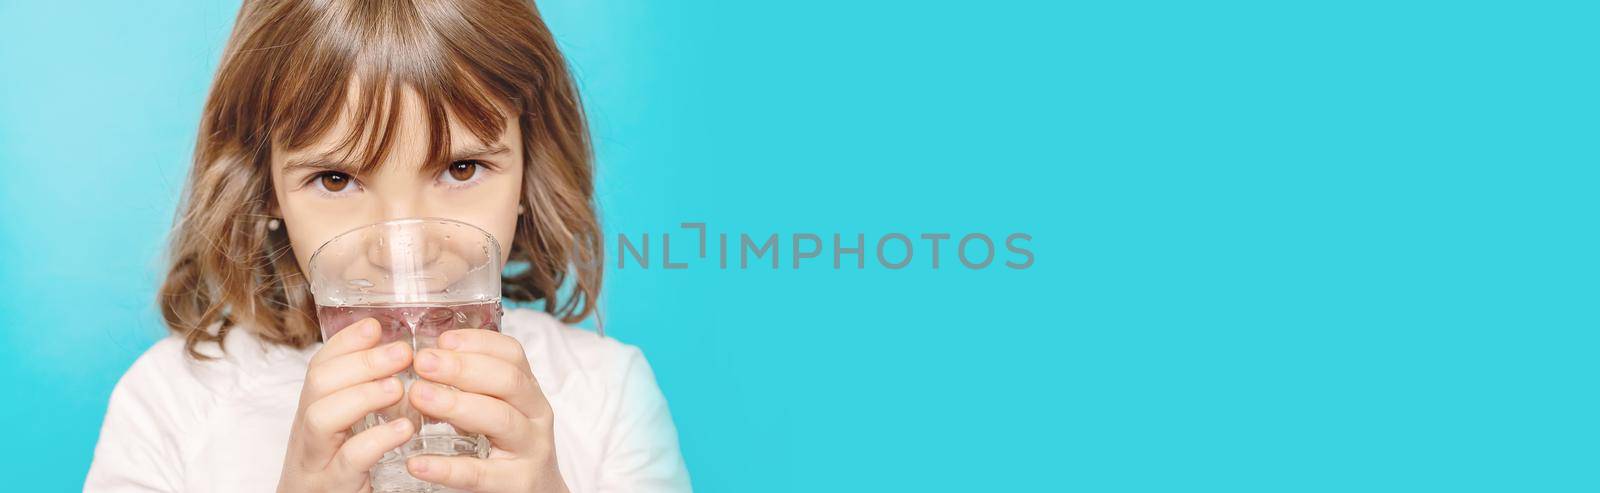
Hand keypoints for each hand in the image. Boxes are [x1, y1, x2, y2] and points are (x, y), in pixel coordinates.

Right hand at [278, 318, 415, 491]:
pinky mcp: (334, 488)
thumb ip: (369, 401)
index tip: (375, 325)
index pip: (321, 367)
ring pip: (320, 418)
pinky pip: (349, 461)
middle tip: (402, 352)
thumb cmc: (341, 476)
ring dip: (362, 395)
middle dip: (360, 362)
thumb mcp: (350, 434)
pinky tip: (404, 429)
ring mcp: (317, 462)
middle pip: (318, 385)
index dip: (346, 342)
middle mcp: (309, 435)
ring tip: (398, 387)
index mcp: (315, 414)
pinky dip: (377, 440)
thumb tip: (403, 362)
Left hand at [405, 329, 567, 492]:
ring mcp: (531, 450)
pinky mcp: (518, 483)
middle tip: (423, 362)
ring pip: (500, 419)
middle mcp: (536, 415)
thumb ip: (472, 389)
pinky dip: (446, 468)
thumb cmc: (509, 450)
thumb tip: (424, 360)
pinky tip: (418, 463)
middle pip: (508, 381)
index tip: (442, 340)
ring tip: (419, 396)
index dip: (478, 342)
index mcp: (529, 391)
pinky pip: (480, 474)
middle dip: (462, 367)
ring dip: (456, 404)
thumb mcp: (500, 410)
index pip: (512, 354)